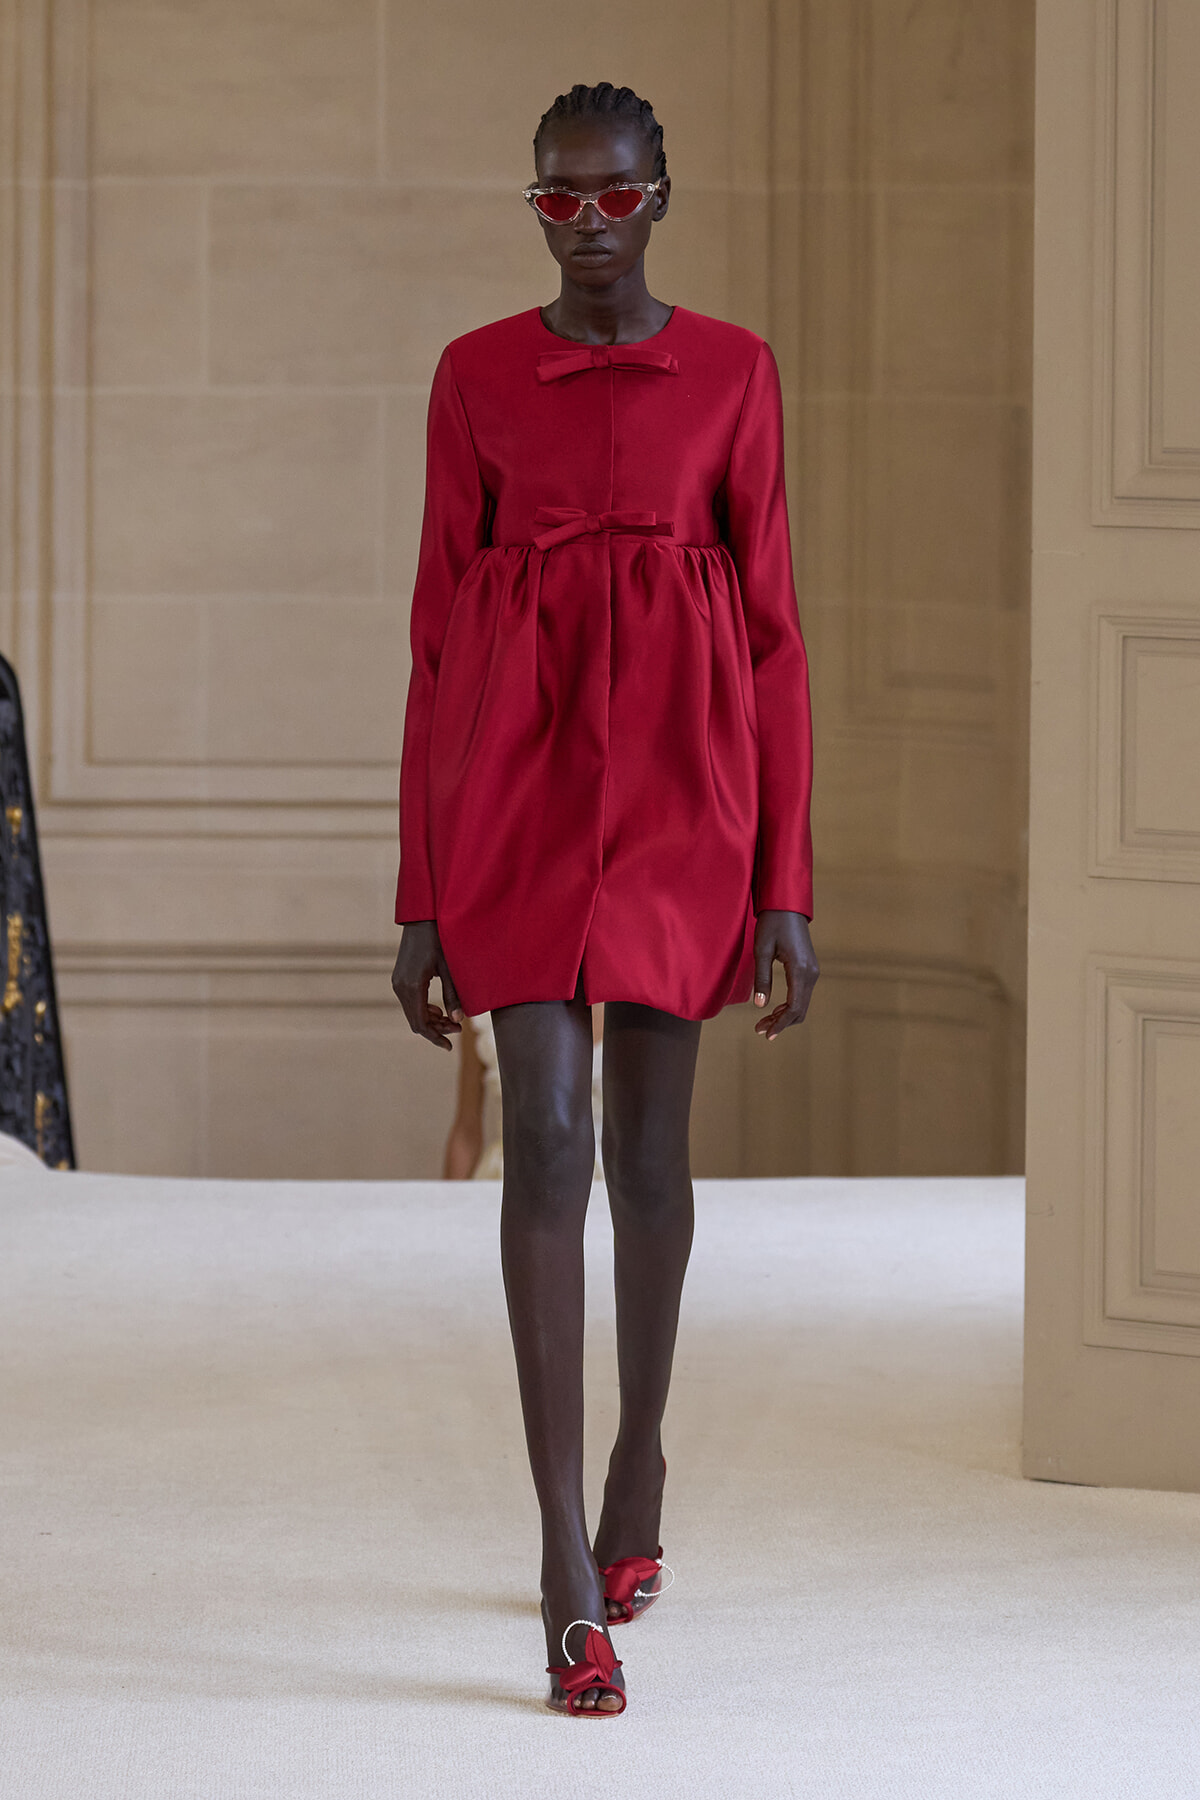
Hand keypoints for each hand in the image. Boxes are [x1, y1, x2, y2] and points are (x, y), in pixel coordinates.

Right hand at [391, 920, 463, 1051]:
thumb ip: (453, 995)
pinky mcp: (400, 979)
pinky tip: (440, 1010)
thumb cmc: (439, 939)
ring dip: (431, 1020)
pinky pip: (410, 1003)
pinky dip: (424, 1010)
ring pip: (412, 1013)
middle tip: (458, 1029)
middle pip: (415, 1021)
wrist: (421, 918)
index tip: (450, 1046)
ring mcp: (398, 983)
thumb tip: (458, 1020)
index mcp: (411, 986)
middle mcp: (400, 987)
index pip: (420, 1023)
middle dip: (436, 1030)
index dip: (435, 1037)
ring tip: (453, 1021)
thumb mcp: (450, 968)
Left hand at [752, 910, 818, 1040]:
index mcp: (800, 970)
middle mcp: (811, 973)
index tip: (766, 1034)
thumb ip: (762, 979)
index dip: (780, 1024)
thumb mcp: (761, 951)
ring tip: (763, 1022)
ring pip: (801, 1004)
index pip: (793, 1007)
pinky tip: (774, 1009)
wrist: (786, 905)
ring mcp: (812, 971)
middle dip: (781, 1023)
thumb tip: (760, 1006)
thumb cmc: (771, 924)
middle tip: (759, 1030)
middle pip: (799, 1010)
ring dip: (784, 1016)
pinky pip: (802, 994)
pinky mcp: (809, 969)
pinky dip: (789, 1006)